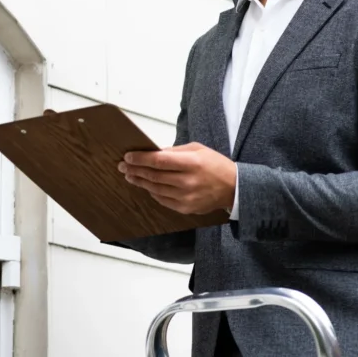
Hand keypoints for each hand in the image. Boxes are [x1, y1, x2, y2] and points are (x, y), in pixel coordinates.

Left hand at [119, 143, 236, 214]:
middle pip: (154, 176)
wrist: (234, 188)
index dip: (140, 159)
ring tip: (130, 175)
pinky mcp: (186, 208)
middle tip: (123, 166)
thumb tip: (153, 153)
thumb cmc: (216, 165)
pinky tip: (146, 186)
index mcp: (192, 163)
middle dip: (135, 170)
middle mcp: (188, 181)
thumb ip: (174, 152)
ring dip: (140, 182)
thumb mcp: (197, 149)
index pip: (159, 161)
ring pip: (155, 189)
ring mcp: (186, 197)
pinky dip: (153, 192)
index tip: (128, 157)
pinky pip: (163, 200)